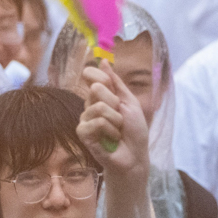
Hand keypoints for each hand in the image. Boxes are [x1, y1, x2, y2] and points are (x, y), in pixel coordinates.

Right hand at [79, 59, 149, 176]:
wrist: (135, 156)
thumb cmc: (134, 132)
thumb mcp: (130, 102)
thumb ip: (116, 83)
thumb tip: (103, 61)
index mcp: (100, 96)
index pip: (90, 75)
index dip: (100, 77)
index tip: (112, 88)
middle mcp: (90, 105)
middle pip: (96, 88)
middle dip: (115, 104)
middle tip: (121, 118)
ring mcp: (84, 119)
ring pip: (99, 107)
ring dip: (116, 120)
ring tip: (118, 131)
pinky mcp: (82, 133)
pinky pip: (96, 122)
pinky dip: (111, 130)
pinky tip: (112, 139)